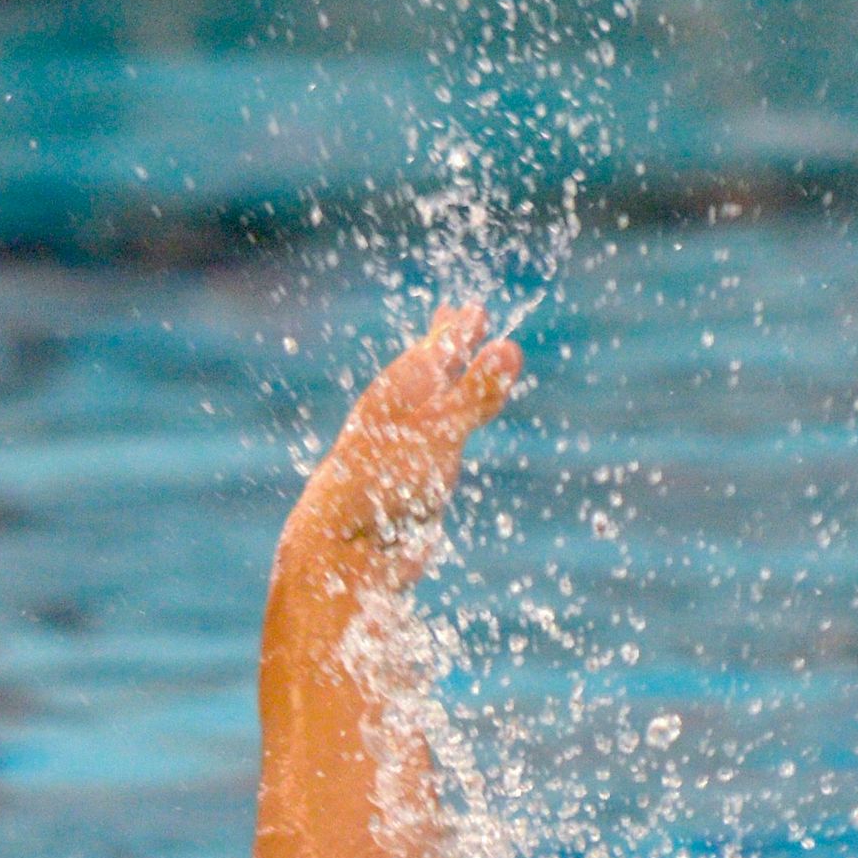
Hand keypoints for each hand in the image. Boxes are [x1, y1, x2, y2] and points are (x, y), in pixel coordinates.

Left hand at [278, 303, 522, 593]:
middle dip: (453, 345)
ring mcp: (404, 450)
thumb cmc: (385, 483)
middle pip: (433, 370)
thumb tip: (511, 347)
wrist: (346, 551)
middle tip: (470, 316)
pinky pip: (435, 446)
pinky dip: (446, 431)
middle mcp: (401, 416)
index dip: (460, 328)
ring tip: (458, 370)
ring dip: (450, 385)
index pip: (439, 348)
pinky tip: (447, 438)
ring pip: (433, 407)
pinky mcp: (410, 487)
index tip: (475, 306)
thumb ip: (476, 393)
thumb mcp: (440, 431)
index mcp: (402, 390)